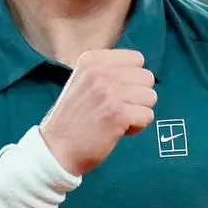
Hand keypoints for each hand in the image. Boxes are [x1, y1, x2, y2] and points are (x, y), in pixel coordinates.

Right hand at [39, 49, 156, 175]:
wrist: (57, 149)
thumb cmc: (74, 118)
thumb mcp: (83, 80)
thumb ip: (108, 70)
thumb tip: (140, 69)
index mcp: (92, 60)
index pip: (137, 58)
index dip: (132, 79)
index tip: (115, 92)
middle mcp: (100, 72)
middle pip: (147, 77)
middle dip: (137, 96)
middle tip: (116, 108)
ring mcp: (110, 92)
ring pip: (151, 97)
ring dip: (138, 111)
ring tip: (117, 119)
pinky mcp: (118, 114)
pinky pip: (148, 115)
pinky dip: (137, 127)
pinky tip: (118, 130)